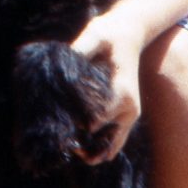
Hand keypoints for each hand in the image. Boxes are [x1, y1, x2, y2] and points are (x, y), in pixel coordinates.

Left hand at [69, 10, 145, 160]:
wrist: (129, 34)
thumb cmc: (109, 34)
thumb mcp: (94, 36)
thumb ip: (79, 51)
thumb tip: (58, 68)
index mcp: (122, 93)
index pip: (96, 121)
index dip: (74, 125)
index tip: (57, 124)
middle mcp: (129, 110)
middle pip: (103, 142)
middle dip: (80, 144)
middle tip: (58, 143)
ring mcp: (129, 117)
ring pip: (109, 149)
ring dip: (90, 152)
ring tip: (67, 148)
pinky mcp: (125, 118)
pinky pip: (113, 144)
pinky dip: (97, 149)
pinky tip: (78, 145)